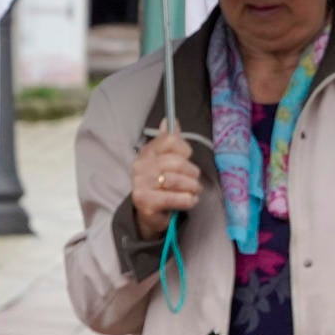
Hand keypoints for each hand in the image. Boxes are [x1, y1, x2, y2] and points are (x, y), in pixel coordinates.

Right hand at [131, 123, 201, 238]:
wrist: (150, 213)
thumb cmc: (163, 185)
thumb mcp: (167, 161)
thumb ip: (170, 141)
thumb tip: (170, 120)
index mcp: (147, 152)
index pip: (171, 140)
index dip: (185, 150)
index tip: (186, 159)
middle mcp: (140, 166)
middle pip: (177, 162)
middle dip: (192, 173)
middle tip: (194, 182)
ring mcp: (140, 184)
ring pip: (177, 180)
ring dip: (192, 188)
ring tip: (192, 192)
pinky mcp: (145, 202)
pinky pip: (176, 198)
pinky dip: (188, 200)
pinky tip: (188, 201)